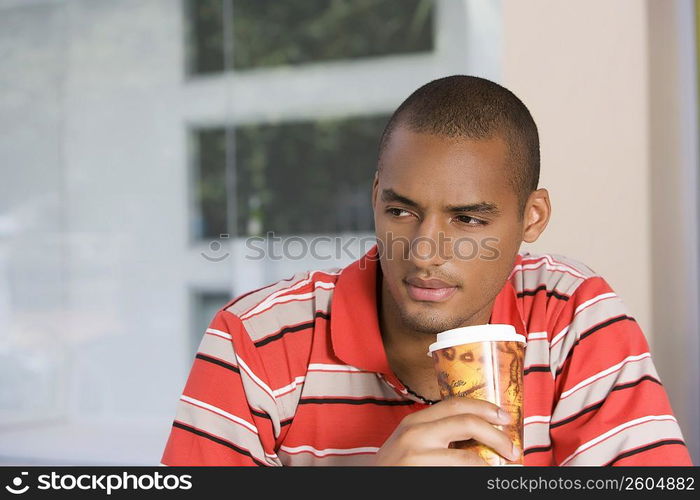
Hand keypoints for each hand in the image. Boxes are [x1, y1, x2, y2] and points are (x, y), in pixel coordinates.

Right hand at [372, 398, 519, 465]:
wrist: (367, 489)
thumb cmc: (393, 469)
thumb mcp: (408, 443)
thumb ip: (433, 433)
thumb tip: (477, 432)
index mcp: (414, 422)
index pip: (456, 404)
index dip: (486, 408)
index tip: (504, 417)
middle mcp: (415, 434)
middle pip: (467, 423)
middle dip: (497, 434)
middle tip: (512, 448)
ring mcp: (418, 457)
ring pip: (469, 458)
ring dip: (492, 466)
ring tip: (503, 470)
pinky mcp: (423, 476)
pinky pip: (461, 474)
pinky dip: (478, 478)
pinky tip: (484, 479)